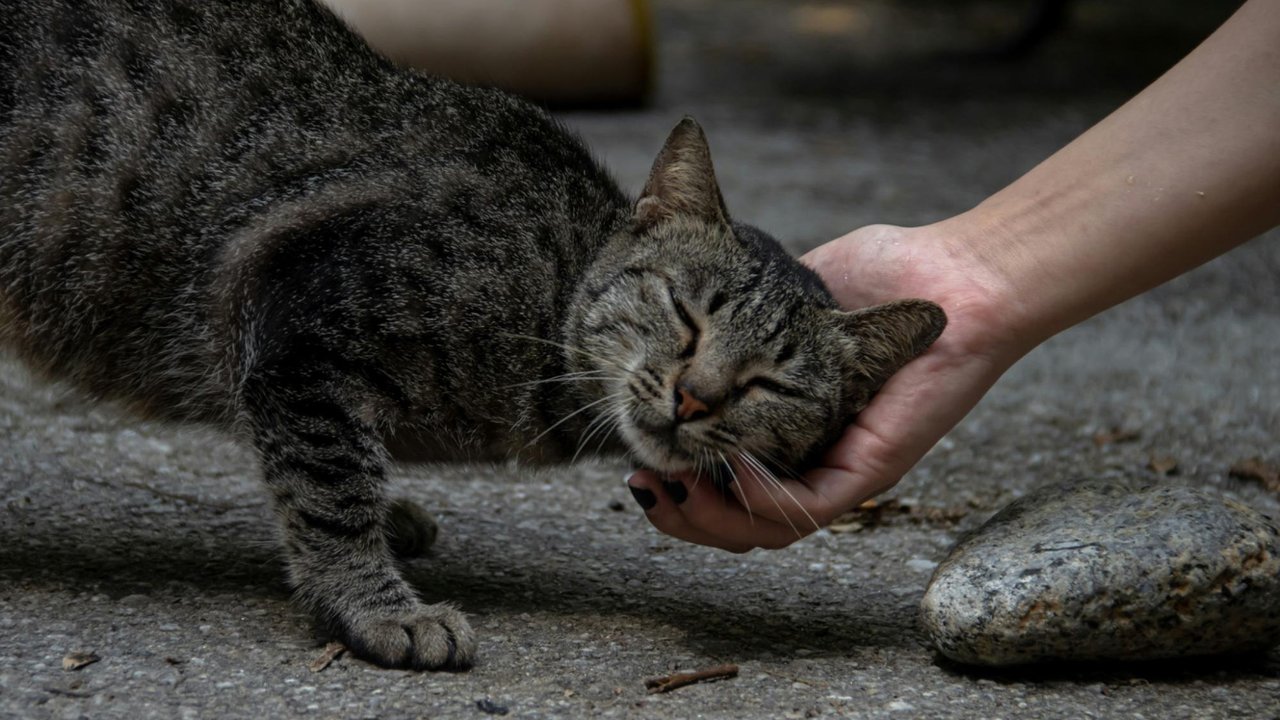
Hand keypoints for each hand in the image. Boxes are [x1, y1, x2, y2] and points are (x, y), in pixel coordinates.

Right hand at [626, 221, 1030, 550]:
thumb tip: (680, 312)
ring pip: (763, 531)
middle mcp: (810, 459)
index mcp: (787, 429)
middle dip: (677, 513)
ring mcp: (841, 470)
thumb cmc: (886, 274)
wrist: (957, 274)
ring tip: (670, 483)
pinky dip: (761, 500)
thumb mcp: (786, 296)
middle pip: (734, 521)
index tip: (635, 457)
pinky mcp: (870, 470)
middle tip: (640, 480)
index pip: (721, 481)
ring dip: (708, 518)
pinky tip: (730, 470)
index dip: (674, 481)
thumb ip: (740, 315)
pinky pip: (807, 510)